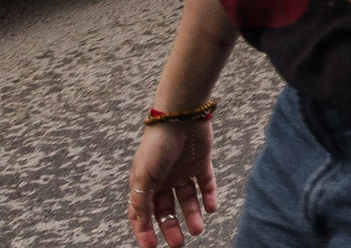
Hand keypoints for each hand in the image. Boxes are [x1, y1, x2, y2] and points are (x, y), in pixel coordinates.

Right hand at [129, 119, 216, 246]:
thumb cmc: (157, 144)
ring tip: (197, 229)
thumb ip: (141, 202)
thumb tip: (140, 226)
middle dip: (171, 227)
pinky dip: (209, 196)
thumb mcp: (143, 176)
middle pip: (167, 210)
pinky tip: (211, 209)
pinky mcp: (201, 162)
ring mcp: (183, 170)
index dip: (145, 230)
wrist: (181, 115)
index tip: (152, 247)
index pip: (143, 212)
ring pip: (188, 199)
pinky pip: (206, 183)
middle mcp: (164, 179)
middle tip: (178, 244)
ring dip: (192, 215)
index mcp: (145, 182)